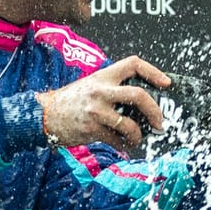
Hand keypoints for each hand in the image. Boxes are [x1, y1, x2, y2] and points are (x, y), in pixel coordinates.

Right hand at [39, 58, 169, 155]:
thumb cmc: (71, 100)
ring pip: (130, 124)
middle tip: (160, 122)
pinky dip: (123, 145)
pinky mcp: (92, 129)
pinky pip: (116, 140)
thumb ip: (113, 88)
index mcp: (103, 76)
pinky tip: (123, 145)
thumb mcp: (91, 85)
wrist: (45, 114)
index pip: (133, 64)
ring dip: (139, 135)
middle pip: (138, 95)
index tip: (166, 83)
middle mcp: (101, 91)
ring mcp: (97, 111)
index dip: (153, 72)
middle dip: (155, 111)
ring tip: (139, 138)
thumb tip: (142, 103)